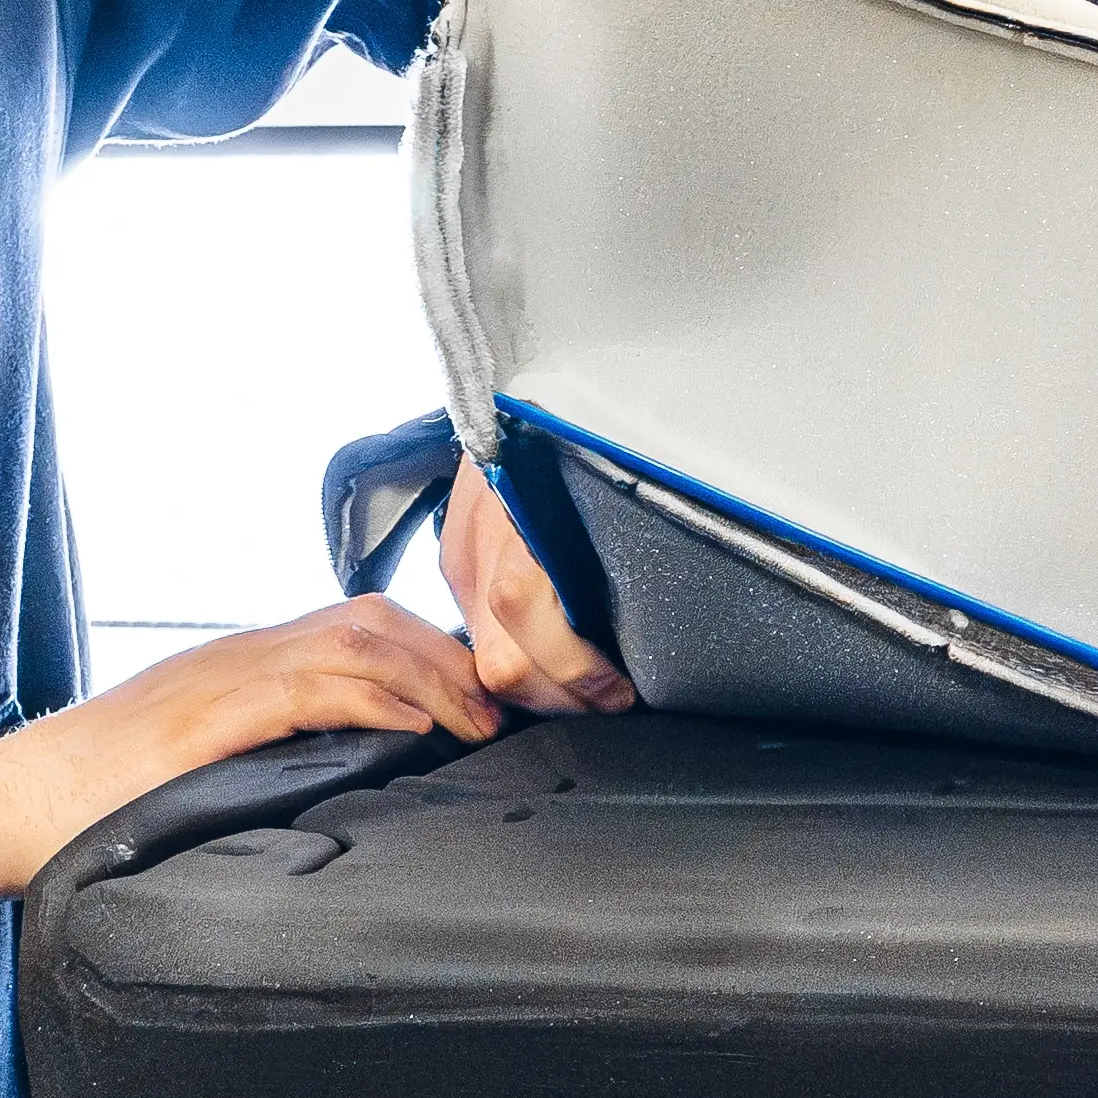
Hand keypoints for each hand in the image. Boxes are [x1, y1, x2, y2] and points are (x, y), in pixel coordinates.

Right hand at [0, 598, 500, 882]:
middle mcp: (239, 655)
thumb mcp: (199, 766)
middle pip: (370, 618)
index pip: (357, 626)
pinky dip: (376, 697)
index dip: (432, 651)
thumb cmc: (95, 803)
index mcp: (241, 665)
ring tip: (479, 720)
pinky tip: (417, 724)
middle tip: (502, 708)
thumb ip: (265, 756)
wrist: (8, 807)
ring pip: (353, 638)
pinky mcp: (206, 717)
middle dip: (450, 655)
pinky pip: (309, 685)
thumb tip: (347, 780)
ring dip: (432, 675)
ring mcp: (222, 679)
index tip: (481, 696)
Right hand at [440, 455, 633, 716]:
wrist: (527, 395)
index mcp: (520, 517)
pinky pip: (476, 633)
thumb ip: (614, 552)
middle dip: (560, 699)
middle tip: (606, 702)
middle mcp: (479, 542)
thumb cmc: (577, 436)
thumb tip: (647, 628)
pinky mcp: (450, 560)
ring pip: (484, 659)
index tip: (621, 688)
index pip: (527, 614)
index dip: (578, 670)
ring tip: (583, 690)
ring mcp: (457, 554)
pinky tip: (549, 661)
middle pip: (502, 661)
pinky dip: (516, 657)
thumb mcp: (604, 485)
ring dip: (538, 689)